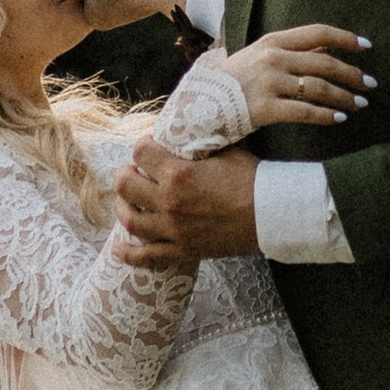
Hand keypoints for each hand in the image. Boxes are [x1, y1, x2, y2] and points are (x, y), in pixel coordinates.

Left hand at [113, 140, 260, 264]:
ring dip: (123, 207)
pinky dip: (128, 253)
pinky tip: (118, 248)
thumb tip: (189, 132)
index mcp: (178, 173)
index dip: (142, 146)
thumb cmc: (252, 179)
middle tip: (134, 172)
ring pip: (129, 219)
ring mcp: (173, 229)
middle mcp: (169, 201)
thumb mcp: (226, 150)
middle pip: (125, 185)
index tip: (149, 147)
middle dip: (125, 174)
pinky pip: (146, 257)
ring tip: (127, 201)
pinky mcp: (182, 250)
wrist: (272, 215)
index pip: (140, 152)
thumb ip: (201, 143)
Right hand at [223, 22, 373, 130]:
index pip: (318, 32)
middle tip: (371, 84)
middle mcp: (272, 59)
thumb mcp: (259, 56)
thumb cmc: (234, 80)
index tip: (367, 46)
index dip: (346, 38)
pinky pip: (304, 112)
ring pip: (318, 89)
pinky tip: (339, 118)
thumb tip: (326, 50)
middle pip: (324, 63)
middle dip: (352, 74)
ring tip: (360, 104)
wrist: (200, 105)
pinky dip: (326, 115)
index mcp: (273, 41)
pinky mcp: (265, 109)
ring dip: (344, 96)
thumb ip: (291, 52)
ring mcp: (268, 84)